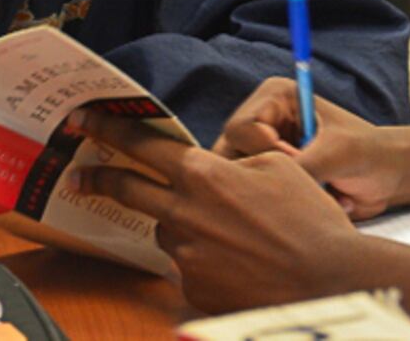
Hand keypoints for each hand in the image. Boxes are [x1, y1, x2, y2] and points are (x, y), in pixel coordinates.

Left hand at [76, 113, 362, 313]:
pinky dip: (205, 260)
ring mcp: (186, 255)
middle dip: (99, 179)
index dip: (110, 130)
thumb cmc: (309, 218)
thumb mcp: (276, 165)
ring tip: (227, 232)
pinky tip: (240, 261)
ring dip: (181, 224)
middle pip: (128, 190)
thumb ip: (232, 161)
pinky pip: (188, 266)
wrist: (329, 279)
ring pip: (168, 230)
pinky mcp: (194, 289)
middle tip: (80, 176)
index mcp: (204, 175)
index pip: (143, 146)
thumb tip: (214, 166)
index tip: (83, 121)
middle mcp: (185, 214)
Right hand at [215, 76, 404, 218]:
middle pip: (228, 155)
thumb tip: (264, 184)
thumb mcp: (337, 154)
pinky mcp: (264, 178)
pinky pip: (250, 200)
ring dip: (274, 194)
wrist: (387, 177)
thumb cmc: (368, 153)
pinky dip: (279, 208)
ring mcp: (259, 152)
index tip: (300, 160)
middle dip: (266, 177)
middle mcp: (260, 122)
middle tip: (304, 183)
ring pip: (237, 182)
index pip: (240, 128)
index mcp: (274, 98)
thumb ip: (303, 165)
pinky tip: (310, 204)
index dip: (265, 152)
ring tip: (312, 192)